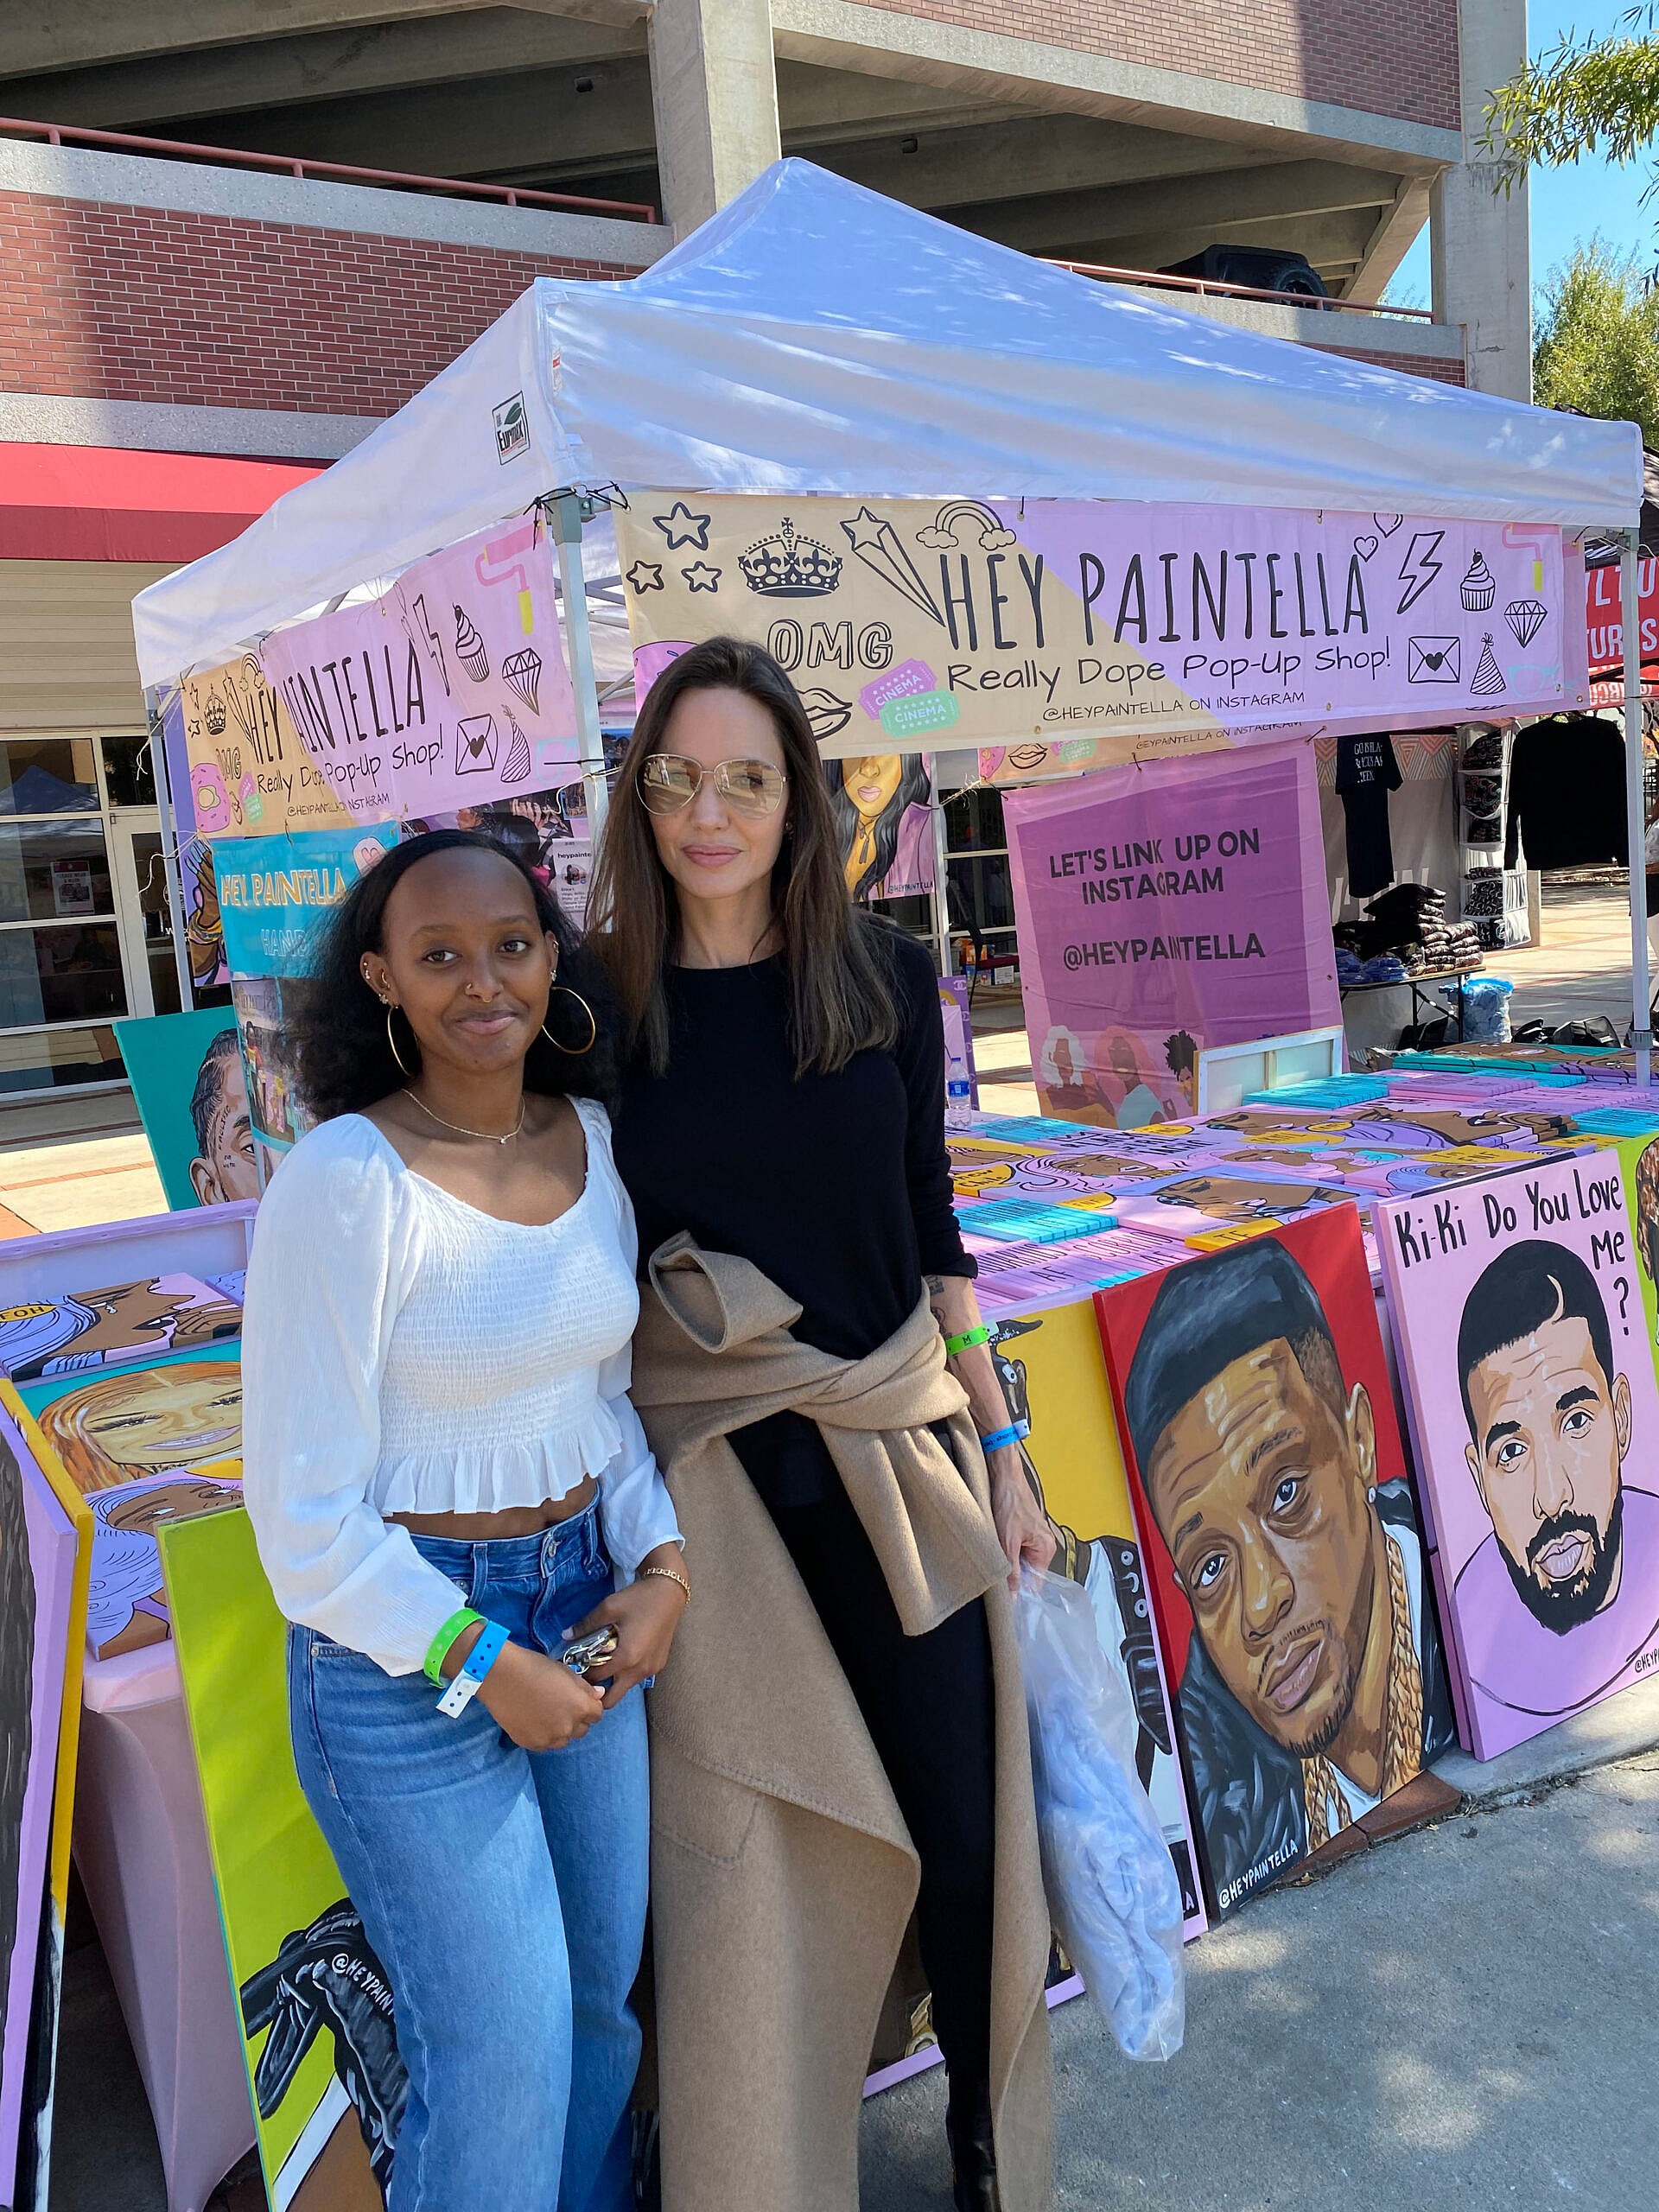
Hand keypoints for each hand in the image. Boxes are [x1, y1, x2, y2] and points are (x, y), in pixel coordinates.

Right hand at [465, 1637, 605, 1751]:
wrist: (501, 1676)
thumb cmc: (535, 1667)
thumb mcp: (566, 1672)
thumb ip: (585, 1688)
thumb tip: (600, 1695)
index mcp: (581, 1707)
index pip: (597, 1714)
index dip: (588, 1706)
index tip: (577, 1700)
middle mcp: (568, 1727)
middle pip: (581, 1729)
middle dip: (575, 1719)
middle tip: (559, 1705)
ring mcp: (549, 1739)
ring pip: (563, 1739)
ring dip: (559, 1730)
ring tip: (544, 1712)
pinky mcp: (531, 1744)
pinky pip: (544, 1744)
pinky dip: (542, 1734)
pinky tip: (531, 1719)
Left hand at [569, 1544, 687, 1707]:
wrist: (670, 1592)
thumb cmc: (638, 1598)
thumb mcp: (608, 1608)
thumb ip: (586, 1625)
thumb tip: (564, 1636)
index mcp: (626, 1658)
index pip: (596, 1678)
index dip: (581, 1674)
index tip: (573, 1666)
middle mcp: (640, 1670)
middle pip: (612, 1699)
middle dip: (596, 1691)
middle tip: (587, 1673)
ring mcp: (651, 1670)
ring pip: (625, 1688)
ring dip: (612, 1681)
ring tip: (602, 1661)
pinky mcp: (658, 1665)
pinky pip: (636, 1677)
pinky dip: (625, 1673)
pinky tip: (621, 1654)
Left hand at [987, 1444, 1056, 1592]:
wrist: (1004, 1476)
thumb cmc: (1010, 1503)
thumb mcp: (1007, 1542)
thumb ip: (1011, 1571)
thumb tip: (1013, 1596)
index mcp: (1046, 1550)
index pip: (1035, 1583)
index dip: (1019, 1590)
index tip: (1003, 1593)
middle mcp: (1045, 1544)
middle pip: (1027, 1572)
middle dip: (1011, 1572)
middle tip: (995, 1566)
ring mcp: (1035, 1536)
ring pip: (1019, 1559)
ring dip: (1007, 1558)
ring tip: (997, 1548)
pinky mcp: (1025, 1529)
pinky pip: (1016, 1548)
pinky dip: (1006, 1547)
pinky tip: (997, 1539)